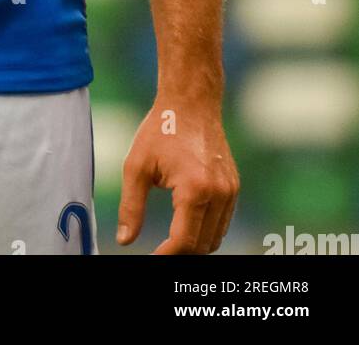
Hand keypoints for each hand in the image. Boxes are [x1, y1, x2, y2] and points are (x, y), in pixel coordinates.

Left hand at [117, 101, 238, 253]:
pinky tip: (185, 223)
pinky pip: (222, 222)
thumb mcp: (137, 166)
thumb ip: (131, 207)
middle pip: (201, 245)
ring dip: (194, 244)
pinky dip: (206, 230)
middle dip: (179, 252)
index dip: (166, 255)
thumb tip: (125, 240)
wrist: (191, 102)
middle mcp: (218, 194)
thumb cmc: (161, 130)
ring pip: (215, 237)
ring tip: (170, 242)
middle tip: (157, 251)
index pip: (183, 241)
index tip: (151, 258)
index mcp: (194, 189)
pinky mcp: (233, 187)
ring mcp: (230, 191)